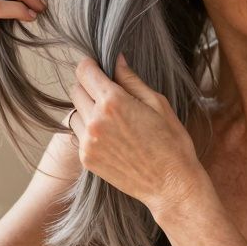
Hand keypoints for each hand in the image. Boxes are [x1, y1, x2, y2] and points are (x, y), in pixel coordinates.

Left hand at [66, 53, 207, 215]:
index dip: (91, 65)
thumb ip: (131, 80)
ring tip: (112, 118)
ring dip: (87, 109)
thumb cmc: (172, 143)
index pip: (84, 71)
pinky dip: (89, 130)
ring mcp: (88, 142)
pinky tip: (111, 136)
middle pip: (76, 90)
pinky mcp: (86, 160)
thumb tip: (116, 59)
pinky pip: (79, 135)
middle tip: (108, 92)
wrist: (171, 186)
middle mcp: (95, 121)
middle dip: (89, 86)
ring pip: (75, 113)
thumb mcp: (157, 103)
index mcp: (113, 102)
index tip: (99, 67)